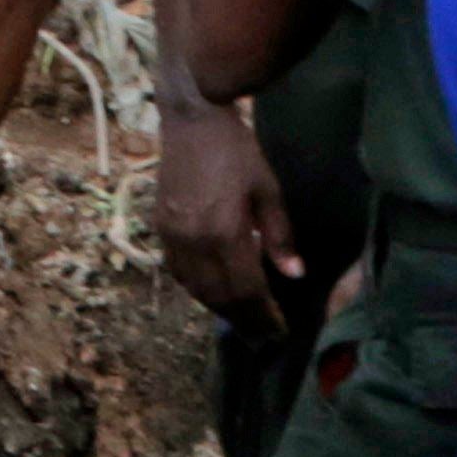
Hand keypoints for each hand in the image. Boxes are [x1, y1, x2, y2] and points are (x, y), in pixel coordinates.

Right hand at [155, 97, 305, 328]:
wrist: (192, 119)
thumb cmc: (237, 150)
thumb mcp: (267, 189)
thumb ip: (279, 234)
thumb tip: (294, 274)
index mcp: (224, 232)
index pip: (246, 289)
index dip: (264, 314)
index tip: (280, 330)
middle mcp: (194, 242)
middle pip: (220, 296)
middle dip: (244, 320)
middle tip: (263, 337)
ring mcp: (173, 237)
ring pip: (196, 289)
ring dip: (220, 309)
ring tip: (242, 321)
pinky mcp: (161, 228)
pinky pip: (179, 273)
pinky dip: (197, 289)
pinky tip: (212, 293)